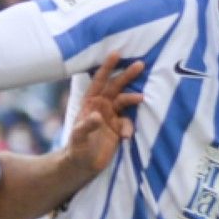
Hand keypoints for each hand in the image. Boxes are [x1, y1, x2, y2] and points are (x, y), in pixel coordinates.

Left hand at [65, 53, 145, 180]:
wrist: (83, 165)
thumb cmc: (76, 149)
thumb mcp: (78, 138)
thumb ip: (87, 126)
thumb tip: (98, 115)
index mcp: (90, 103)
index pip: (99, 82)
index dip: (107, 68)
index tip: (116, 54)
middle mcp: (102, 106)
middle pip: (115, 87)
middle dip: (126, 75)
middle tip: (140, 64)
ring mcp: (111, 117)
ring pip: (125, 102)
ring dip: (133, 98)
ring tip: (142, 98)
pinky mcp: (118, 129)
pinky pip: (128, 123)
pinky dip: (129, 128)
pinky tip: (126, 137)